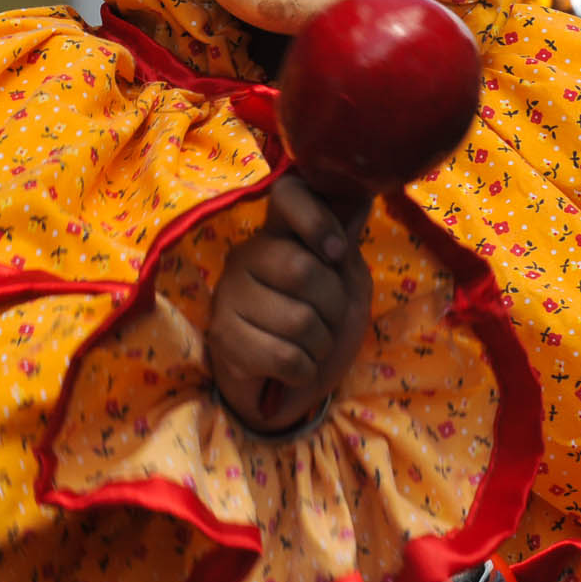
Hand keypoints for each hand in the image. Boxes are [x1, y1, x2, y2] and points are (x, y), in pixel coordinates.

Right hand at [207, 175, 371, 432]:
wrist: (291, 386)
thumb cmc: (323, 326)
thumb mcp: (347, 284)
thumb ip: (345, 248)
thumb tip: (359, 200)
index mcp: (280, 233)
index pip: (289, 195)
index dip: (317, 219)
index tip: (337, 253)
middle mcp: (247, 255)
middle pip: (303, 270)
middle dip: (333, 307)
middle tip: (328, 321)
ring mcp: (229, 295)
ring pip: (298, 321)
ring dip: (320, 345)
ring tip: (310, 347)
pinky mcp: (222, 337)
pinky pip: (283, 357)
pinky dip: (304, 371)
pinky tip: (295, 368)